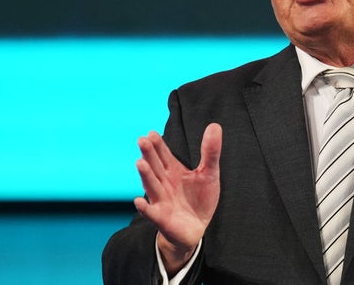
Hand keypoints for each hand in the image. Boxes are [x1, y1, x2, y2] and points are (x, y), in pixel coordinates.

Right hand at [134, 122, 221, 273]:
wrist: (197, 227)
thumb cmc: (200, 198)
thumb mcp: (210, 173)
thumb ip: (210, 152)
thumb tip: (214, 125)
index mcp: (174, 171)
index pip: (164, 155)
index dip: (158, 145)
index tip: (152, 133)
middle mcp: (164, 183)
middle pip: (155, 166)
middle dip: (149, 154)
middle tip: (142, 140)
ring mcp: (161, 200)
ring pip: (151, 186)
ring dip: (146, 175)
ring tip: (140, 163)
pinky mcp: (162, 218)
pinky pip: (151, 213)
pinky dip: (145, 208)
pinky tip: (139, 201)